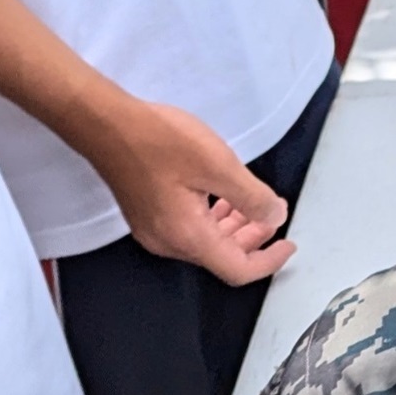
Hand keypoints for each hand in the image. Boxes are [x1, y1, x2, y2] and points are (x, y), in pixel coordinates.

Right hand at [90, 94, 292, 288]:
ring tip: (252, 201)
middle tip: (273, 213)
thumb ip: (252, 196)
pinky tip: (220, 195)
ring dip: (233, 227)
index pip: (237, 270)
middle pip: (221, 257)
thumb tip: (275, 217)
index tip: (289, 244)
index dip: (268, 261)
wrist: (106, 125)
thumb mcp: (217, 164)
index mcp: (188, 237)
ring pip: (205, 242)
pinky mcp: (147, 216)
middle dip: (253, 240)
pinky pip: (189, 229)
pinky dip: (213, 218)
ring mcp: (153, 232)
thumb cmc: (160, 141)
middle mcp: (168, 244)